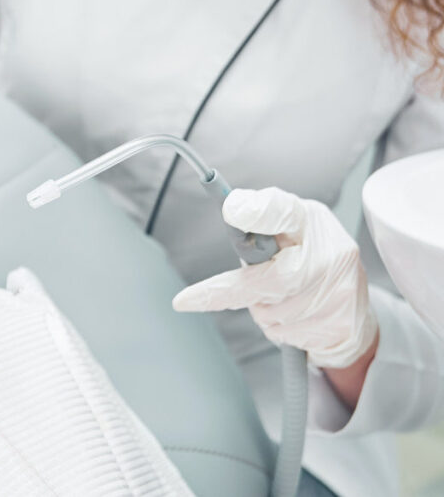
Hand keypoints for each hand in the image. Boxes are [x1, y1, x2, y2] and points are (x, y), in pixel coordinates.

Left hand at [172, 187, 378, 368]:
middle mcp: (331, 250)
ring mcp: (340, 289)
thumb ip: (261, 222)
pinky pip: (282, 332)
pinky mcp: (340, 324)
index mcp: (310, 220)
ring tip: (281, 299)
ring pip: (268, 310)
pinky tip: (297, 318)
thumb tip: (232, 207)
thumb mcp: (288, 230)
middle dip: (223, 292)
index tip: (232, 211)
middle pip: (265, 279)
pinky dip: (278, 329)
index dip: (257, 212)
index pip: (282, 211)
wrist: (353, 311)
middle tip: (185, 301)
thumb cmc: (308, 262)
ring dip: (261, 310)